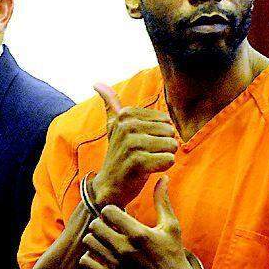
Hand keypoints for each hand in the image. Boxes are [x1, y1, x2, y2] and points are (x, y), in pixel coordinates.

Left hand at [78, 176, 201, 268]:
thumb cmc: (174, 255)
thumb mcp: (171, 227)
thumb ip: (163, 201)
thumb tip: (164, 178)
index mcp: (138, 233)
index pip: (108, 211)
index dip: (112, 211)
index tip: (119, 216)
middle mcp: (124, 249)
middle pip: (95, 225)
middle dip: (102, 223)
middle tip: (111, 227)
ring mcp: (116, 265)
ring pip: (89, 242)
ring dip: (96, 239)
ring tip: (107, 240)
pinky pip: (86, 262)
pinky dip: (91, 257)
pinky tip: (103, 255)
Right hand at [90, 82, 177, 207]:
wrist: (110, 185)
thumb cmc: (120, 155)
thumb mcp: (114, 127)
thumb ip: (110, 104)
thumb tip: (97, 83)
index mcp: (126, 115)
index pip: (166, 120)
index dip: (159, 135)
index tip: (142, 144)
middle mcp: (127, 126)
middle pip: (171, 132)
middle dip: (163, 146)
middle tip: (146, 155)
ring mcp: (132, 143)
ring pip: (172, 145)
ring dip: (163, 157)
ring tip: (147, 162)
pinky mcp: (138, 161)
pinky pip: (168, 160)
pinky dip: (163, 167)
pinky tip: (148, 171)